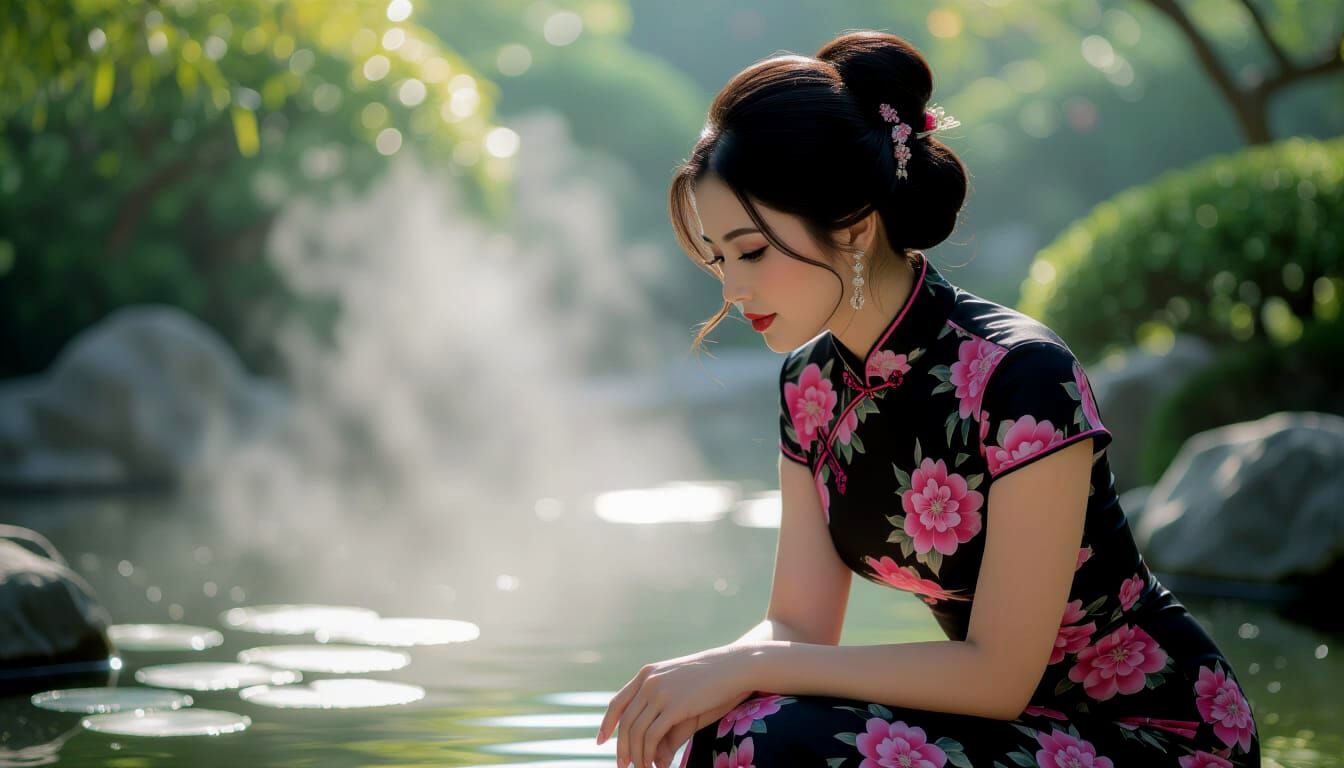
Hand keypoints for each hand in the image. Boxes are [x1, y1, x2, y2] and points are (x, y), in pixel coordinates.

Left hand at [597, 645, 755, 767]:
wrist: (734, 666)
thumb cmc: (712, 679)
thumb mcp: (681, 690)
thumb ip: (663, 711)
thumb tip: (654, 747)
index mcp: (647, 674)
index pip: (617, 702)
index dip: (607, 724)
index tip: (601, 740)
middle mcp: (648, 682)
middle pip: (624, 722)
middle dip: (621, 747)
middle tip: (622, 765)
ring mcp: (660, 692)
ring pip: (635, 732)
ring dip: (635, 755)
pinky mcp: (674, 706)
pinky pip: (651, 736)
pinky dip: (647, 754)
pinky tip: (652, 765)